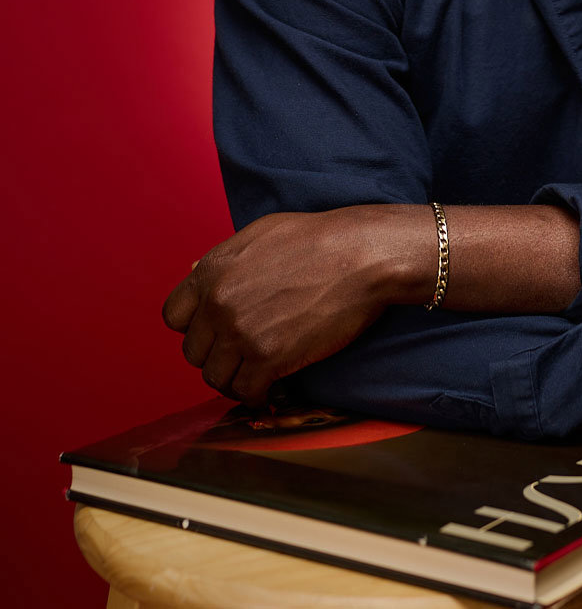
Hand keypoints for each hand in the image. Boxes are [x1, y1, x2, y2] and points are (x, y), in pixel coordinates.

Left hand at [162, 209, 391, 404]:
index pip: (173, 316)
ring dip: (235, 378)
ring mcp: (241, 332)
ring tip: (257, 371)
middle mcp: (218, 303)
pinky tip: (272, 386)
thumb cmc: (317, 239)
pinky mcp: (269, 358)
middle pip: (194, 352)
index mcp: (213, 271)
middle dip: (217, 354)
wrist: (361, 255)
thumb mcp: (260, 235)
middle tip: (244, 352)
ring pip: (216, 378)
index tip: (216, 330)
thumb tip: (192, 272)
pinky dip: (258, 394)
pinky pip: (246, 392)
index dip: (195, 326)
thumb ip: (223, 259)